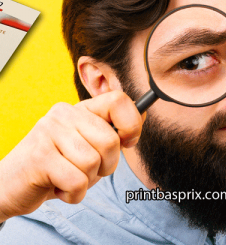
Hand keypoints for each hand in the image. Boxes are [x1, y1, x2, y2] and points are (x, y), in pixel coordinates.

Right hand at [0, 90, 144, 221]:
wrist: (13, 184)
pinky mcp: (39, 156)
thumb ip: (114, 130)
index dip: (132, 124)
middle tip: (88, 169)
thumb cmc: (59, 166)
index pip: (118, 100)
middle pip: (111, 141)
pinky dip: (74, 194)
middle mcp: (64, 114)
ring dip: (87, 181)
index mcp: (81, 109)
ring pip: (94, 163)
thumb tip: (143, 112)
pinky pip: (78, 182)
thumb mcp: (90, 145)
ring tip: (68, 176)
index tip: (127, 142)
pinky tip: (58, 187)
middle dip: (107, 165)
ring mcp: (49, 131)